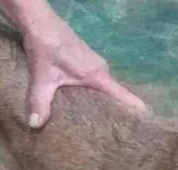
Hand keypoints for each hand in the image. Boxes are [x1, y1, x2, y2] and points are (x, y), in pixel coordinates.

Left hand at [23, 16, 148, 127]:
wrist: (39, 22)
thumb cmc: (45, 47)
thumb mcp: (42, 77)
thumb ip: (39, 101)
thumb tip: (35, 125)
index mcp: (98, 76)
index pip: (124, 96)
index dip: (135, 112)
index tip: (143, 129)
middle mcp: (102, 71)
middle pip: (116, 97)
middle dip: (116, 117)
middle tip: (115, 140)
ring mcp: (96, 67)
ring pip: (106, 92)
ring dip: (104, 108)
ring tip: (103, 132)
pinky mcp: (88, 65)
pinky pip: (98, 86)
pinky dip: (96, 99)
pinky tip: (88, 113)